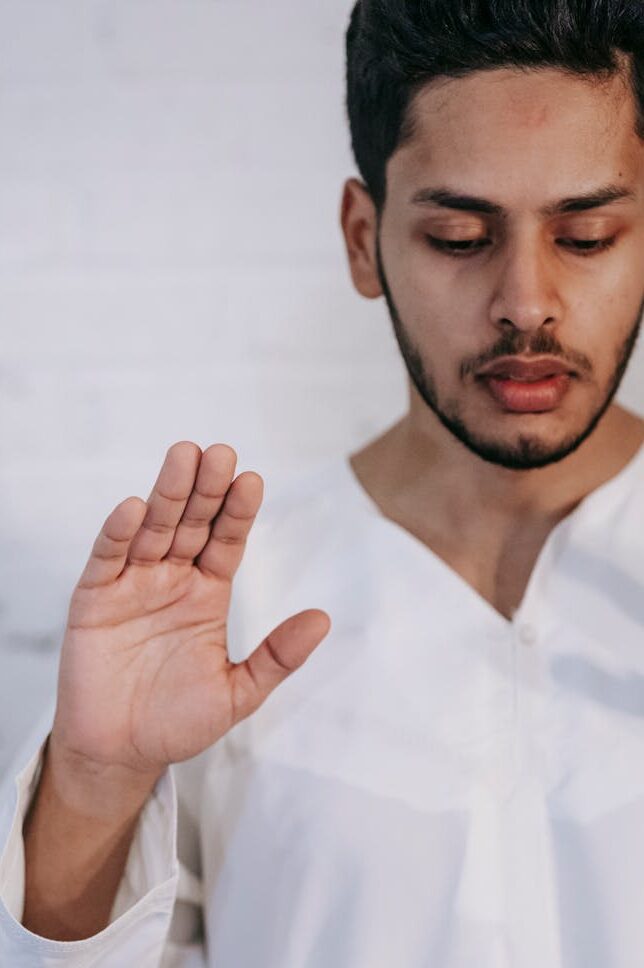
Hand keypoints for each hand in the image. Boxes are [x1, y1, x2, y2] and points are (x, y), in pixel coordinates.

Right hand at [50, 442, 330, 780]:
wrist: (120, 753)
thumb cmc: (178, 721)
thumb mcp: (238, 693)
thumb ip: (277, 657)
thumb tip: (323, 619)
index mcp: (207, 593)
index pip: (227, 541)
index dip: (239, 512)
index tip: (253, 480)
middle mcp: (172, 579)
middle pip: (192, 523)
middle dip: (206, 489)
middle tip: (220, 453)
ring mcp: (133, 585)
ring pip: (153, 530)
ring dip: (167, 494)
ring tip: (183, 458)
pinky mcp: (94, 600)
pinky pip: (107, 560)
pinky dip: (118, 534)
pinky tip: (133, 509)